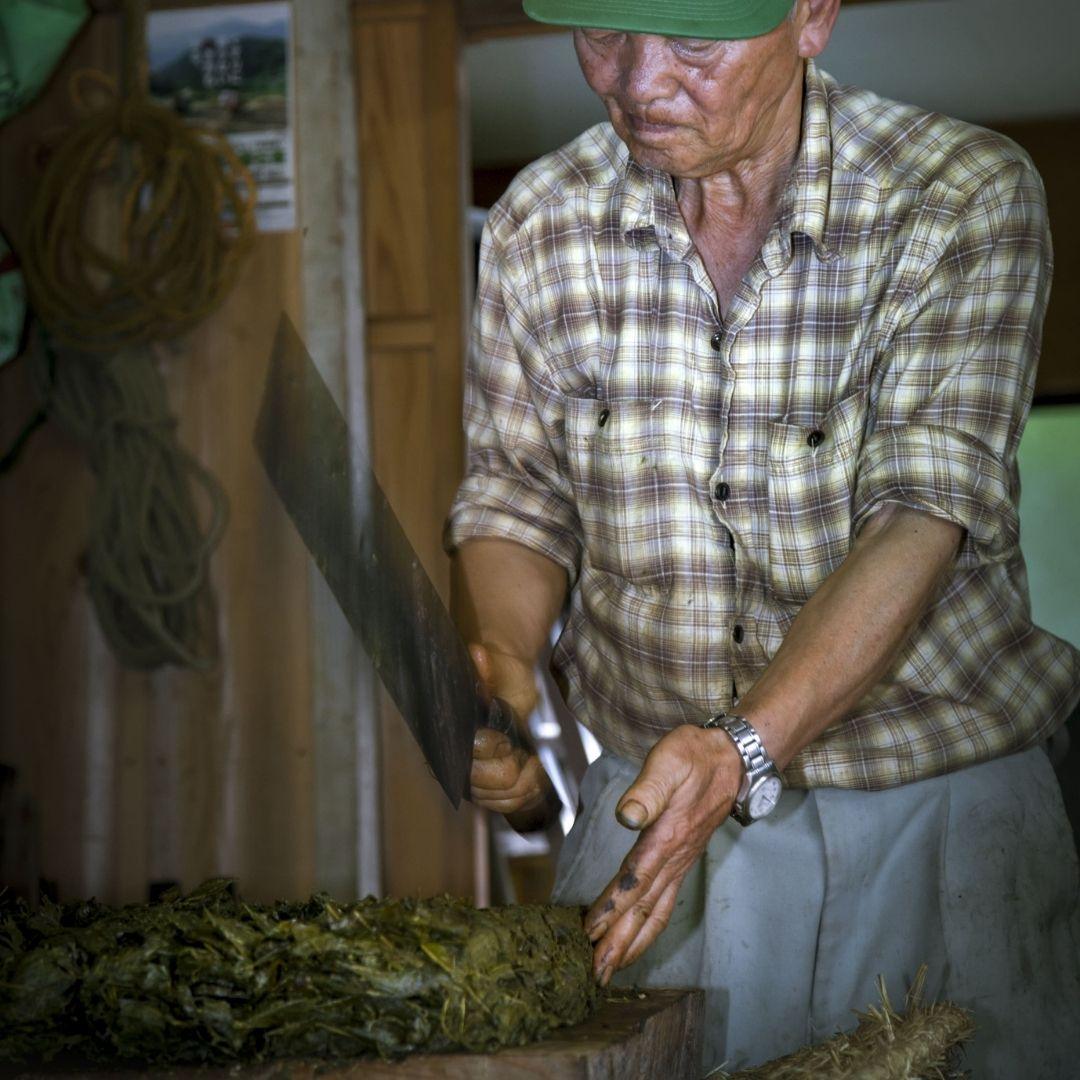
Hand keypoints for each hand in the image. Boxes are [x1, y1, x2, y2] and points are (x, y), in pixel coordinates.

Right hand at [468, 643, 553, 829]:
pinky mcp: (489, 789)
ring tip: (532, 762)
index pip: (466, 756)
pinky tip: (535, 778)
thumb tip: (478, 653)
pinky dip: (526, 795)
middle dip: (509, 768)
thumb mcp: (493, 666)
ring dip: (522, 782)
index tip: (504, 739)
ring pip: (497, 799)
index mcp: (446, 732)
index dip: (490, 750)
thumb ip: (483, 667)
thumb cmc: (498, 672)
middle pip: (481, 785)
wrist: (507, 682)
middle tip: (519, 749)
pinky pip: (507, 806)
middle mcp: (451, 760)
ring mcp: (470, 778)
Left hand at [583, 724, 743, 984]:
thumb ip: (646, 791)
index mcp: (666, 837)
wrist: (731, 758)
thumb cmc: (694, 756)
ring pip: (656, 913)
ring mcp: (681, 862)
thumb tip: (626, 816)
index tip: (590, 933)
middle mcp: (675, 858)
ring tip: (612, 968)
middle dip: (619, 942)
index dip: (612, 907)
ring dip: (634, 942)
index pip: (635, 880)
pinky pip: (665, 903)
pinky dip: (649, 926)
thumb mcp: (667, 763)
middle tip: (595, 973)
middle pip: (644, 909)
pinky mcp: (682, 861)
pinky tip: (637, 938)